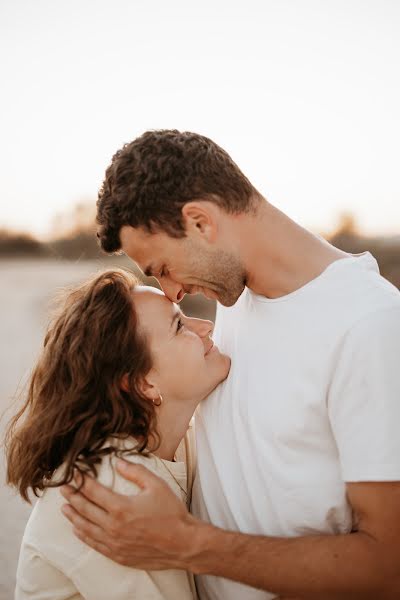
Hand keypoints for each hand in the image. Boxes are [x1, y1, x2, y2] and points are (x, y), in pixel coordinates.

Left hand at [60, 459, 198, 568]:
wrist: (183, 543)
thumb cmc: (171, 513)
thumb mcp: (156, 485)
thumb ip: (136, 472)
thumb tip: (118, 462)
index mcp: (121, 507)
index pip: (93, 491)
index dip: (81, 481)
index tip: (73, 474)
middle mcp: (113, 527)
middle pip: (85, 509)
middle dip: (72, 496)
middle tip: (63, 488)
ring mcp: (114, 543)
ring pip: (86, 528)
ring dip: (74, 516)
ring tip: (64, 507)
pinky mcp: (118, 555)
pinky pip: (94, 544)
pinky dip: (83, 535)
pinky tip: (78, 529)